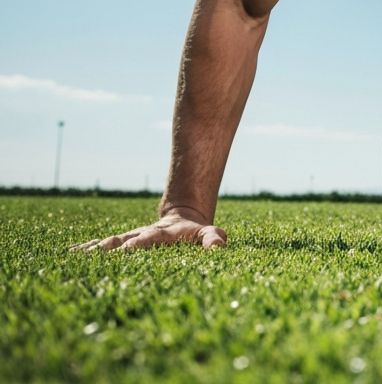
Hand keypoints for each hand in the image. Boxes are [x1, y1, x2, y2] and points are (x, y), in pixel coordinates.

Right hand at [69, 207, 226, 251]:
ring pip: (107, 243)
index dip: (138, 244)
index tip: (127, 249)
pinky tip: (67, 256)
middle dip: (108, 248)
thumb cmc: (193, 234)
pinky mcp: (120, 244)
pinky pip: (100, 247)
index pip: (148, 239)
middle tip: (93, 255)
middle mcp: (140, 236)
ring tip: (73, 258)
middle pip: (122, 240)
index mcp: (159, 235)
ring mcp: (128, 239)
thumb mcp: (207, 234)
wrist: (180, 219)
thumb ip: (213, 238)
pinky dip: (85, 251)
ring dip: (92, 251)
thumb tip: (219, 247)